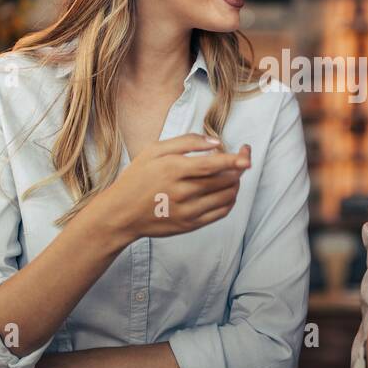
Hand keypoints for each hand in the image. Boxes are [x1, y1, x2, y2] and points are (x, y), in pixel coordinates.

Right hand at [89, 134, 250, 241]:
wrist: (120, 214)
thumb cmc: (137, 178)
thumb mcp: (154, 150)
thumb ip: (186, 142)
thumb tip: (216, 143)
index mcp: (173, 169)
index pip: (214, 164)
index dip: (235, 159)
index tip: (247, 154)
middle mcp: (182, 191)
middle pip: (224, 180)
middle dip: (238, 169)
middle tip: (239, 161)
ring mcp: (187, 211)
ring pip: (226, 196)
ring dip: (235, 184)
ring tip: (231, 175)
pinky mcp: (190, 225)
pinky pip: (221, 213)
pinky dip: (229, 200)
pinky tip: (225, 192)